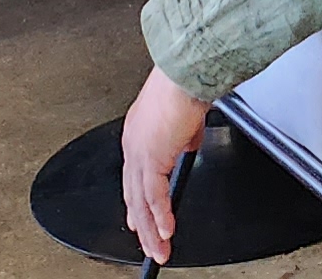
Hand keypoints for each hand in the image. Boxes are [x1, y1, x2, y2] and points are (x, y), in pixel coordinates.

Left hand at [121, 65, 207, 262]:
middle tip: (148, 244)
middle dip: (141, 223)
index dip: (136, 199)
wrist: (187, 71)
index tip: (139, 217)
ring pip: (140, 201)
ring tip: (159, 249)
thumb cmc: (187, 81)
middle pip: (133, 193)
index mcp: (138, 131)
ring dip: (151, 229)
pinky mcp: (151, 158)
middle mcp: (133, 142)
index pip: (134, 174)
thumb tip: (188, 148)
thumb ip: (184, 135)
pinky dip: (161, 216)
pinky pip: (154, 197)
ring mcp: (139, 151)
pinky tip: (167, 231)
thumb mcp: (186, 116)